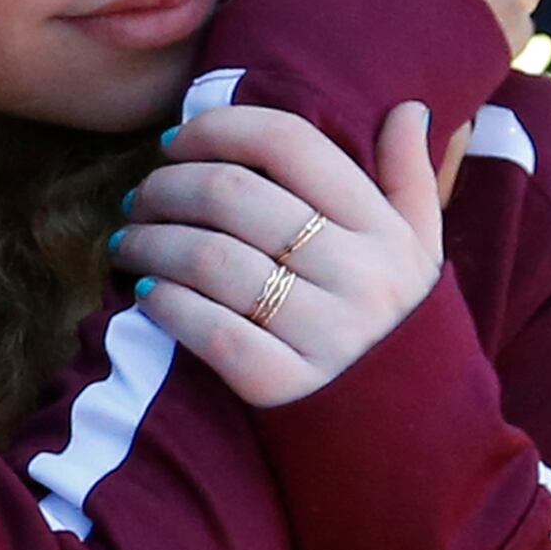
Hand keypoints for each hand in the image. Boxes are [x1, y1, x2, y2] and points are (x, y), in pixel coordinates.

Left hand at [108, 100, 447, 407]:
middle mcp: (357, 274)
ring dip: (149, 242)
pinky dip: (165, 304)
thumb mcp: (423, 253)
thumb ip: (413, 177)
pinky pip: (208, 329)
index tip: (174, 141)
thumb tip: (410, 107)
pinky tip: (147, 294)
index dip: (217, 128)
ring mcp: (323, 332)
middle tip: (138, 195)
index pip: (289, 143)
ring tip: (128, 242)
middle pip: (233, 195)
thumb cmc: (401, 331)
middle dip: (166, 186)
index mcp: (383, 228)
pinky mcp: (285, 387)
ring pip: (208, 259)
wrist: (413, 442)